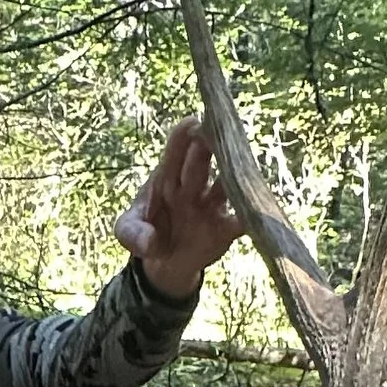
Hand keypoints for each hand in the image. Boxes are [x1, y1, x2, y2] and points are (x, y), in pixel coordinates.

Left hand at [114, 119, 247, 297]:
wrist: (166, 263)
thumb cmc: (146, 233)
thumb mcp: (128, 232)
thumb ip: (132, 234)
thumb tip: (148, 243)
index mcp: (167, 177)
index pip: (174, 152)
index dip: (182, 137)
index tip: (191, 123)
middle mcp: (193, 185)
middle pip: (201, 161)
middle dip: (208, 147)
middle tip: (217, 134)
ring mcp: (211, 204)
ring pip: (225, 184)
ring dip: (233, 175)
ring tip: (243, 166)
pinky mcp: (225, 228)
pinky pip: (240, 220)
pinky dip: (249, 216)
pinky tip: (258, 210)